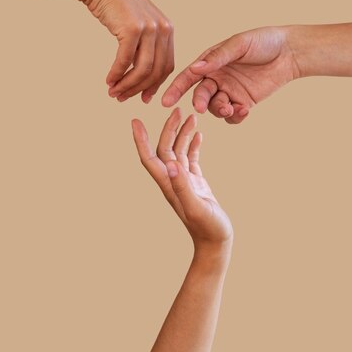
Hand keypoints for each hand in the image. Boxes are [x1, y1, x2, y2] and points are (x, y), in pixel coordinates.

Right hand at [84, 0, 173, 102]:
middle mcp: (163, 29)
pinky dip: (117, 74)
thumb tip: (143, 72)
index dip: (154, 85)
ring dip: (127, 85)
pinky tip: (109, 81)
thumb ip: (145, 45)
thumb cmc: (116, 5)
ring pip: (142, 70)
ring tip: (114, 93)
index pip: (166, 66)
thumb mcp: (138, 24)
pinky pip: (125, 60)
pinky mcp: (133, 29)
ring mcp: (150, 29)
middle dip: (139, 89)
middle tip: (123, 98)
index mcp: (167, 29)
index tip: (143, 98)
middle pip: (156, 71)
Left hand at [131, 109, 232, 248]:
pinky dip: (193, 144)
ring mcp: (184, 181)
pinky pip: (190, 158)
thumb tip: (171, 165)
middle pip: (164, 149)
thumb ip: (183, 187)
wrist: (216, 242)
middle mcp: (173, 180)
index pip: (149, 157)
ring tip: (191, 116)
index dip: (140, 140)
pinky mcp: (196, 183)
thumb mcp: (197, 207)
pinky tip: (198, 134)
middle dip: (168, 128)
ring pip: (178, 151)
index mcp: (169, 184)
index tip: (135, 121)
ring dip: (182, 133)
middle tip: (176, 109)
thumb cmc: (208, 229)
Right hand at [161, 26, 299, 122]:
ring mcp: (230, 91)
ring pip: (215, 108)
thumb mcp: (239, 44)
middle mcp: (217, 78)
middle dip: (200, 102)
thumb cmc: (264, 41)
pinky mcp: (244, 102)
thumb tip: (196, 68)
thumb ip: (218, 57)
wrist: (290, 52)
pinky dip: (235, 116)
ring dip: (219, 110)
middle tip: (202, 108)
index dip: (175, 89)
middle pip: (201, 95)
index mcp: (211, 62)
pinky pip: (233, 115)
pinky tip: (244, 110)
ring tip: (231, 107)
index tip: (165, 102)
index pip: (188, 77)